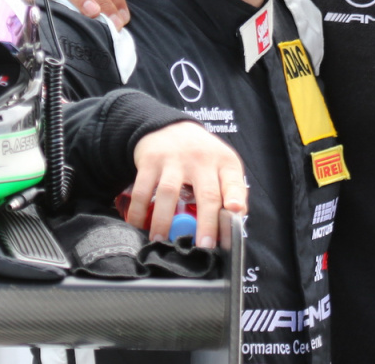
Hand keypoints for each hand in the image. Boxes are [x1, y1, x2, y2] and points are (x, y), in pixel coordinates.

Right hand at [129, 121, 247, 246]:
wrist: (169, 127)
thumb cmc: (200, 155)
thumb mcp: (221, 165)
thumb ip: (230, 192)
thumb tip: (235, 222)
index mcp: (224, 162)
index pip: (234, 181)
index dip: (236, 197)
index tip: (235, 211)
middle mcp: (201, 159)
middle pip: (206, 193)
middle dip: (206, 223)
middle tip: (203, 246)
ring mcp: (174, 159)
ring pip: (169, 192)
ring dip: (164, 221)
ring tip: (162, 242)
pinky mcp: (150, 161)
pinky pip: (142, 190)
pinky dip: (139, 211)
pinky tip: (138, 226)